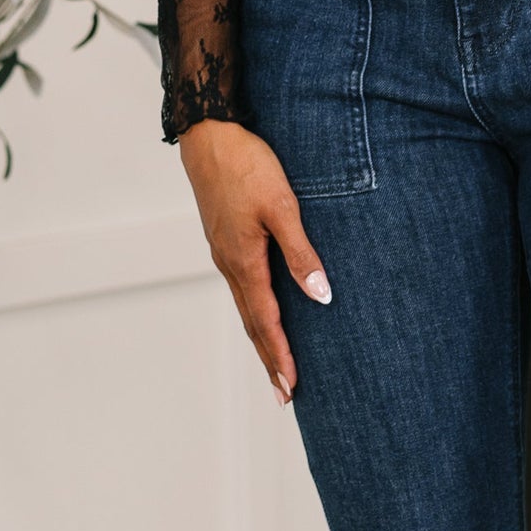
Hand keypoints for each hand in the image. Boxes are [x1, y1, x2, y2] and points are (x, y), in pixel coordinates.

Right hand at [177, 117, 330, 404]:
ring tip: (275, 366)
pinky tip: (262, 315)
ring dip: (261, 339)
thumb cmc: (247, 166)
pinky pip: (241, 288)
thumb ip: (301, 253)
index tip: (292, 387)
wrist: (210, 136)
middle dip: (269, 360)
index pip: (266, 322)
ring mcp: (225, 253)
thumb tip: (320, 297)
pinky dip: (254, 313)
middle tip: (284, 395)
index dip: (280, 356)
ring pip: (245, 307)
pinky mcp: (225, 241)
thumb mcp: (282, 206)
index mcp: (244, 262)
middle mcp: (230, 265)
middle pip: (252, 323)